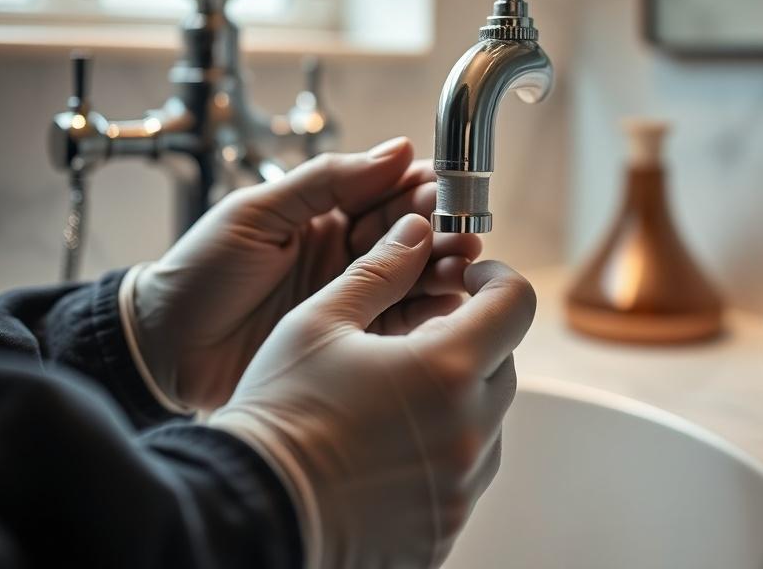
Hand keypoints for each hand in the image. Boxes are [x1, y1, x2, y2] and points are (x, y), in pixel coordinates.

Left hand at [130, 138, 481, 409]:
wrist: (163, 348)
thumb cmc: (201, 272)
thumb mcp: (259, 212)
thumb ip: (327, 180)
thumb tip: (397, 150)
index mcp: (325, 216)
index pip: (386, 194)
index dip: (419, 190)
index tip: (446, 188)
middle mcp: (346, 256)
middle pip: (409, 236)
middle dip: (440, 229)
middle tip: (463, 229)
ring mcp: (351, 299)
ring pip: (413, 278)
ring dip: (442, 268)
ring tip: (463, 263)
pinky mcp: (352, 342)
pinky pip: (401, 324)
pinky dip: (429, 312)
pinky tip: (451, 305)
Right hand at [209, 214, 536, 568]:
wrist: (248, 512)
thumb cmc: (278, 414)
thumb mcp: (319, 323)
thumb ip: (379, 272)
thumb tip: (414, 233)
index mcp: (446, 372)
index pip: (514, 305)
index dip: (495, 280)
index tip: (469, 278)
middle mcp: (468, 433)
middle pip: (503, 364)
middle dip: (470, 341)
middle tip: (414, 341)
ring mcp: (460, 488)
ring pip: (486, 421)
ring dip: (458, 399)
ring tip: (393, 399)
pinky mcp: (445, 528)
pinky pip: (465, 474)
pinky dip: (443, 451)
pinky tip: (390, 445)